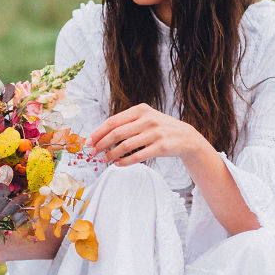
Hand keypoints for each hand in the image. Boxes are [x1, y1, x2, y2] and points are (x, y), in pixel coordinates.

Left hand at [87, 104, 208, 166]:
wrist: (185, 137)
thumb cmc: (160, 128)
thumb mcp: (145, 118)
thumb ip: (127, 123)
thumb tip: (101, 135)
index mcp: (140, 110)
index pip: (113, 121)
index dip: (98, 132)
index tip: (89, 141)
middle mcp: (147, 120)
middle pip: (117, 133)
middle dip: (101, 144)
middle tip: (93, 153)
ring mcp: (155, 133)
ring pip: (126, 146)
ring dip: (111, 155)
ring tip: (105, 160)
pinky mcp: (161, 147)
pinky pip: (138, 156)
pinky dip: (125, 162)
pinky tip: (118, 164)